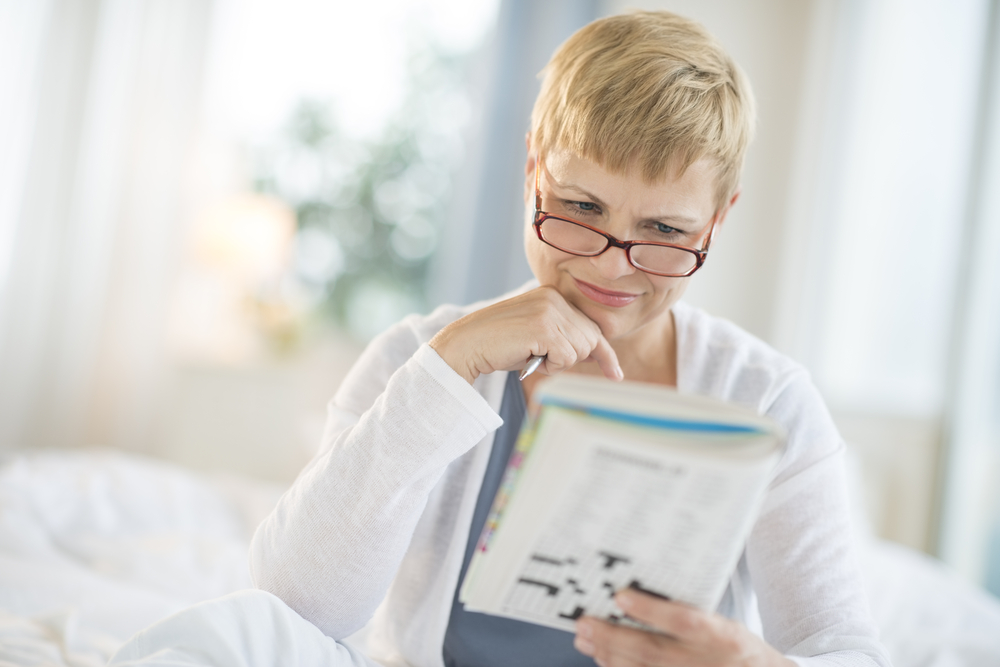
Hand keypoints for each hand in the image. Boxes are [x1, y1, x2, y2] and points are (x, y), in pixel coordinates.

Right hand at [428, 286, 622, 383]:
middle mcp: (554, 298)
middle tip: (539, 359)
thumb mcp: (536, 336)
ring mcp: (550, 311)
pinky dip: (550, 367)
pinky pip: (566, 358)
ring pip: (579, 351)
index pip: (590, 326)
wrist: (466, 345)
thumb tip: (596, 353)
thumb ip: (563, 337)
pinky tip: (529, 358)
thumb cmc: (498, 346)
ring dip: (557, 364)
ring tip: (530, 355)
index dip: (604, 353)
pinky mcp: (545, 327)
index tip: (615, 374)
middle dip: (572, 359)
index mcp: (552, 295)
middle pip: (590, 340)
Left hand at [573, 589, 793, 666]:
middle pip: (652, 650)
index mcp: (720, 635)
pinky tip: (602, 657)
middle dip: (614, 636)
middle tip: (585, 622)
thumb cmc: (738, 648)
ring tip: (584, 638)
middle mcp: (703, 660)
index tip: (621, 596)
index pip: (683, 620)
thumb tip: (643, 588)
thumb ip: (691, 610)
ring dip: (609, 654)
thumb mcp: (725, 623)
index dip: (650, 609)